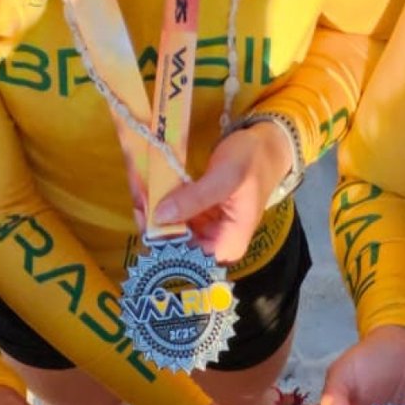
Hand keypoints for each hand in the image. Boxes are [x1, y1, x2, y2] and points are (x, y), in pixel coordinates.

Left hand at [151, 123, 291, 264]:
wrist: (266, 146)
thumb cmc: (252, 162)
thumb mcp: (224, 178)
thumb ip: (194, 198)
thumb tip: (160, 216)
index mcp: (227, 245)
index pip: (187, 257)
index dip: (163, 240)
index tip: (143, 214)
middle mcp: (215, 245)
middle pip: (175, 246)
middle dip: (153, 223)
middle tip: (138, 196)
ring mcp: (206, 232)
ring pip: (170, 230)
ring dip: (153, 211)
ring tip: (139, 188)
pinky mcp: (199, 218)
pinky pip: (174, 216)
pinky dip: (161, 202)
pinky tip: (148, 188)